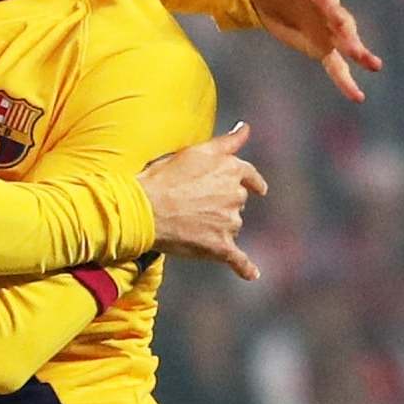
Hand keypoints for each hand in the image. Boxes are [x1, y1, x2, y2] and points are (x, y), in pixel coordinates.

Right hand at [136, 122, 268, 278]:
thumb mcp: (196, 151)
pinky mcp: (220, 246)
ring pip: (232, 226)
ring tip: (192, 224)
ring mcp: (229, 222)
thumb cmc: (164, 176)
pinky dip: (245, 268)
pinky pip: (237, 259)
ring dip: (219, 227)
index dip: (253, 182)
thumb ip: (226, 142)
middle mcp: (235, 195)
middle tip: (196, 204)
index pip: (249, 175)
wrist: (145, 208)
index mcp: (231, 169)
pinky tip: (252, 275)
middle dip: (224, 204)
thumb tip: (246, 128)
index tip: (258, 188)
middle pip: (238, 202)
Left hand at [245, 0, 382, 102]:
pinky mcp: (322, 47)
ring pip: (346, 43)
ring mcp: (326, 29)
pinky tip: (357, 96)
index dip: (326, 2)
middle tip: (354, 46)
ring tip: (374, 65)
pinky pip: (336, 66)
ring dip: (358, 54)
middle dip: (348, 33)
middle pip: (341, 20)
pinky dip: (346, 81)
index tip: (330, 6)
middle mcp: (326, 8)